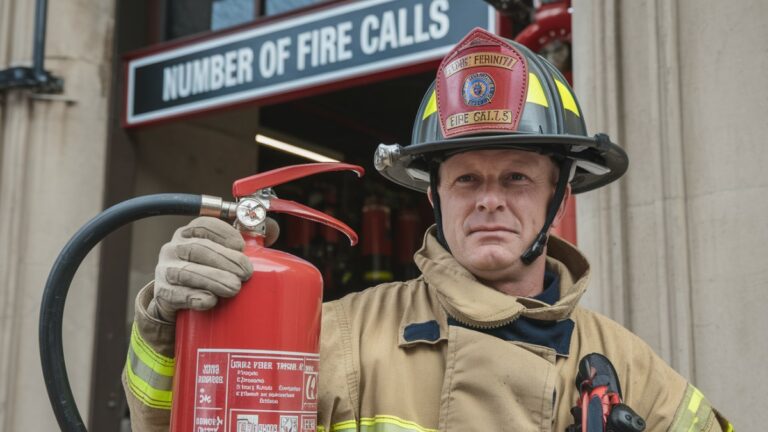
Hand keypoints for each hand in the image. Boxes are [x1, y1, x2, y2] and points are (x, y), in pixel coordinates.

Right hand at [148, 216, 278, 321]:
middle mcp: (174, 248)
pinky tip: (209, 300)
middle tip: (246, 273)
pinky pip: (175, 294)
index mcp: (189, 234)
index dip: (224, 233)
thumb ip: (248, 241)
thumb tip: (273, 229)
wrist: (179, 304)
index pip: (204, 225)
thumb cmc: (208, 273)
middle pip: (198, 249)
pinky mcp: (162, 294)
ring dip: (213, 279)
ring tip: (234, 288)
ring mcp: (165, 271)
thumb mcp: (225, 255)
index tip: (241, 246)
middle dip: (225, 260)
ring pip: (186, 272)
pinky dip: (194, 297)